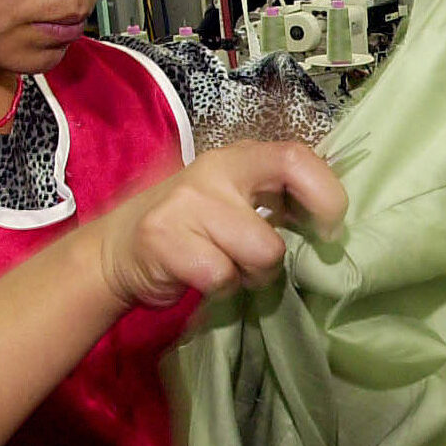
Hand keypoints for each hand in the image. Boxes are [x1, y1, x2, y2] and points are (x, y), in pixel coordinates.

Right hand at [96, 141, 346, 307]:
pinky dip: (218, 288)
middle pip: (272, 236)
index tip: (326, 229)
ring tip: (223, 266)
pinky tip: (199, 275)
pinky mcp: (164, 240)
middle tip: (261, 264)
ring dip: (247, 276)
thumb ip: (272, 197)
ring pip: (254, 259)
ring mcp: (185, 206)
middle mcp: (212, 173)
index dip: (326, 196)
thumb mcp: (230, 197)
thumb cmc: (189, 225)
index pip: (296, 158)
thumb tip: (329, 217)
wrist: (116, 249)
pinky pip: (220, 278)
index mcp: (236, 158)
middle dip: (273, 262)